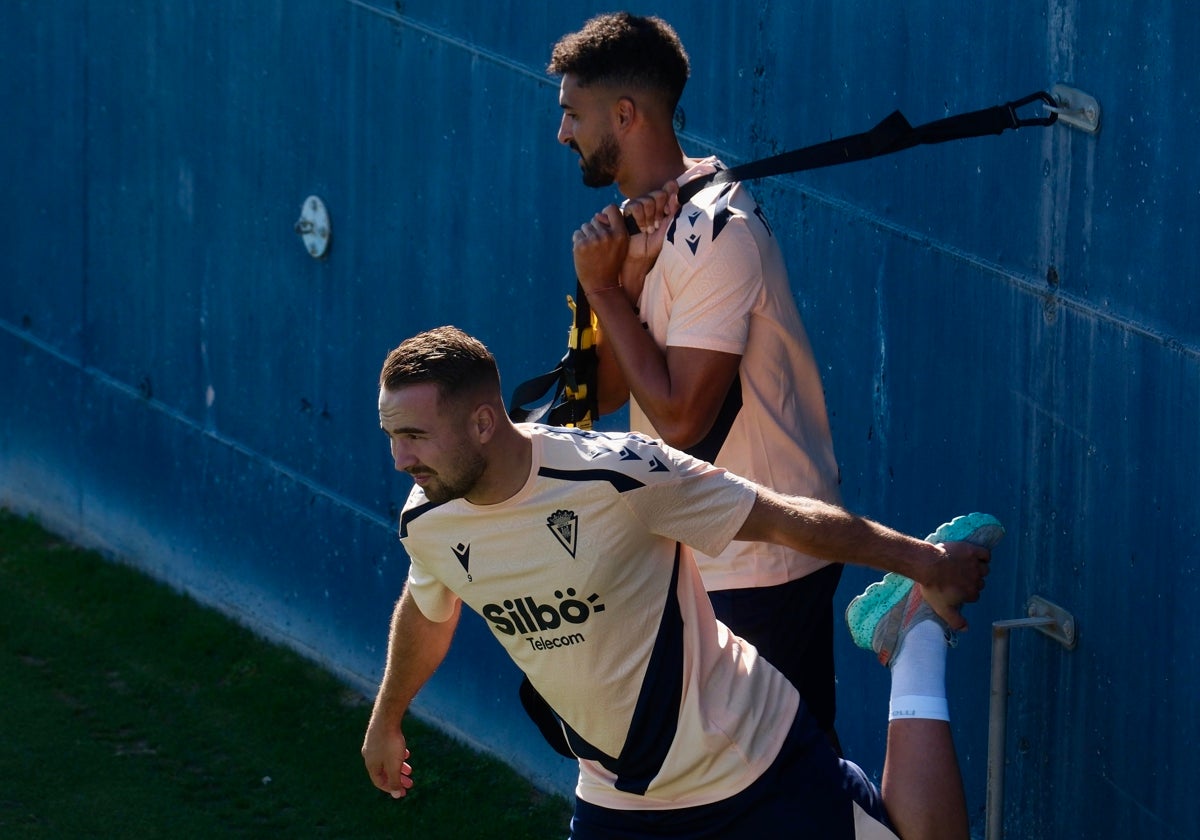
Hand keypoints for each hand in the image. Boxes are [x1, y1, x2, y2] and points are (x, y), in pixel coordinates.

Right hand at [362, 719, 413, 798]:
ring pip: (386, 760)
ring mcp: (373, 744)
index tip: (403, 791)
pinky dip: (396, 754)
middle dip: (397, 778)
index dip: (391, 788)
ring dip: (398, 766)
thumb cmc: (390, 742)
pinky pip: (387, 749)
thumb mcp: (394, 765)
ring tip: (409, 769)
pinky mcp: (379, 734)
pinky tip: (406, 753)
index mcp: (370, 764)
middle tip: (410, 783)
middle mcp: (369, 755)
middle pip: (384, 771)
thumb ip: (395, 781)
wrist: (387, 716)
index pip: (379, 782)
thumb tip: (396, 796)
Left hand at [572, 204, 628, 297]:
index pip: (612, 208)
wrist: (601, 285)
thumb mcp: (620, 246)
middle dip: (595, 229)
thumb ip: (614, 229)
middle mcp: (608, 235)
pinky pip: (577, 234)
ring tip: (592, 251)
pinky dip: (578, 242)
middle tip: (598, 246)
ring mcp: (594, 240)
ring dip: (586, 236)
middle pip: (595, 219)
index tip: (605, 222)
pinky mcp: (581, 245)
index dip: (607, 213)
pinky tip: (584, 253)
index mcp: (620, 234)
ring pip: (585, 227)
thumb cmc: (611, 264)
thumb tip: (598, 214)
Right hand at [618, 180, 679, 299]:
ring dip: (650, 217)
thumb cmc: (656, 244)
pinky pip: (635, 206)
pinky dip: (641, 219)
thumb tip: (675, 194)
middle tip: (658, 225)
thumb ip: (673, 211)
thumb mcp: (669, 228)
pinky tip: (642, 229)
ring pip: (647, 200)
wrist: (641, 257)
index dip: (671, 196)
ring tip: (650, 230)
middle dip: (660, 211)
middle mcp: (651, 203)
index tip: (669, 213)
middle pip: (659, 193)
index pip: (670, 187)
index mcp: (663, 204)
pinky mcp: (627, 212)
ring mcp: (639, 205)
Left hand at [920, 541, 990, 630]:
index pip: (974, 595)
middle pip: (980, 582)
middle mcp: (977, 580)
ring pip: (984, 569)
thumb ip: (955, 621)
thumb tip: (966, 629)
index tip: (956, 589)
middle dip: (971, 581)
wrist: (928, 565)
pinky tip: (975, 556)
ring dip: (978, 568)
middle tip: (957, 577)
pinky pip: (985, 554)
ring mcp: (975, 565)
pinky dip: (983, 555)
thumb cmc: (933, 586)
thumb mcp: (942, 608)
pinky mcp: (972, 551)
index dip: (965, 592)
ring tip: (964, 566)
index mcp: (971, 594)